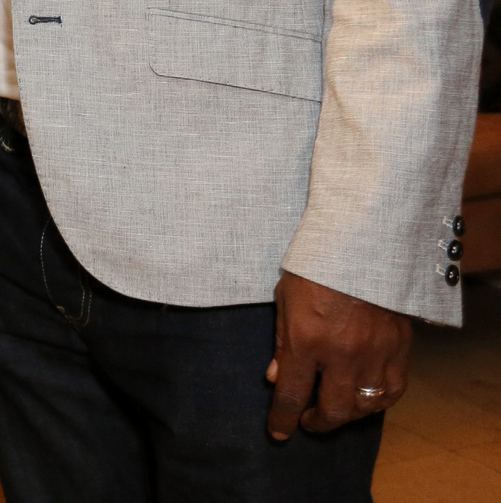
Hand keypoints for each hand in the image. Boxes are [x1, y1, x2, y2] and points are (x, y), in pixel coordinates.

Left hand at [266, 271, 409, 438]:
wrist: (362, 243)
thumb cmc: (315, 266)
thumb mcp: (285, 299)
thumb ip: (282, 342)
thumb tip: (275, 377)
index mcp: (308, 340)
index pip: (293, 393)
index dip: (283, 418)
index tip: (279, 432)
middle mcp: (343, 353)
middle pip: (335, 409)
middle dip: (319, 422)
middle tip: (308, 420)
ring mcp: (376, 352)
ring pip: (366, 405)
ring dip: (349, 414)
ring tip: (336, 409)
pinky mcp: (400, 346)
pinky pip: (393, 389)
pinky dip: (379, 400)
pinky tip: (367, 398)